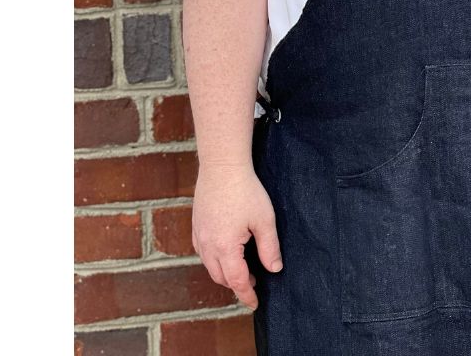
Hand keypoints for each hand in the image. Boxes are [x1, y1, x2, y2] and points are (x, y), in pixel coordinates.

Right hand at [190, 160, 281, 309]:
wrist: (221, 166)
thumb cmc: (245, 190)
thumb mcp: (264, 220)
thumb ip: (269, 248)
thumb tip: (275, 269)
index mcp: (225, 247)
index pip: (237, 281)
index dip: (247, 295)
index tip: (255, 304)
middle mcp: (207, 245)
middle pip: (221, 277)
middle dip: (236, 285)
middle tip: (254, 284)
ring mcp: (199, 235)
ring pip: (210, 266)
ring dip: (225, 273)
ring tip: (242, 270)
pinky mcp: (196, 226)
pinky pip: (202, 252)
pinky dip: (214, 260)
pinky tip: (226, 253)